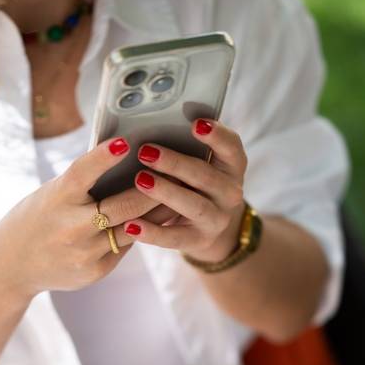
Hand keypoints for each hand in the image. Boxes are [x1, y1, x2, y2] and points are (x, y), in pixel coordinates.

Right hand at [0, 137, 168, 299]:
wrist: (14, 266)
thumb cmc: (38, 219)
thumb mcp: (52, 195)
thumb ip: (83, 185)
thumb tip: (125, 163)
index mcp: (57, 199)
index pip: (82, 173)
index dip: (103, 157)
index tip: (124, 141)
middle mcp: (71, 227)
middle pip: (122, 206)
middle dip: (153, 189)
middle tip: (179, 171)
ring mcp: (85, 253)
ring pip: (132, 228)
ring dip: (158, 213)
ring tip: (180, 196)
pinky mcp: (96, 270)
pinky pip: (125, 247)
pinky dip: (141, 232)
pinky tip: (161, 221)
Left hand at [122, 119, 247, 263]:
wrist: (207, 226)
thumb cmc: (196, 183)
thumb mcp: (202, 162)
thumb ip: (187, 145)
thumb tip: (154, 123)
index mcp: (232, 167)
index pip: (232, 148)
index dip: (216, 136)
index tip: (195, 124)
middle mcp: (230, 193)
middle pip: (206, 176)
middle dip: (175, 163)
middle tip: (146, 152)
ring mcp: (217, 219)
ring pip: (194, 206)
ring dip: (166, 192)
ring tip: (140, 180)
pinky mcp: (200, 240)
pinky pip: (175, 238)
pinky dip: (153, 233)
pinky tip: (132, 225)